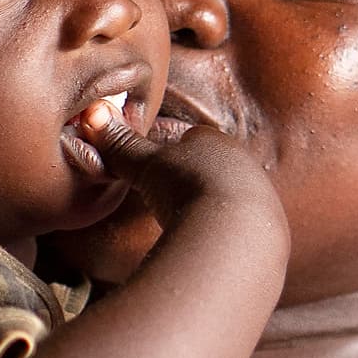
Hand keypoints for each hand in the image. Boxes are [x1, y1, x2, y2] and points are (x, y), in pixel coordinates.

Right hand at [74, 100, 285, 239]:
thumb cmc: (189, 186)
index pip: (188, 137)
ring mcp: (259, 198)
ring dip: (206, 205)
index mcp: (215, 141)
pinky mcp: (264, 231)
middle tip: (164, 193)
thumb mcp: (147, 164)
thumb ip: (123, 145)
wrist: (235, 232)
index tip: (149, 162)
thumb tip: (93, 117)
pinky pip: (236, 224)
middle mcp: (242, 164)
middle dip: (189, 177)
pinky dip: (219, 229)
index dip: (166, 148)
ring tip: (183, 221)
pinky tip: (205, 240)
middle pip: (210, 165)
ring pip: (226, 194)